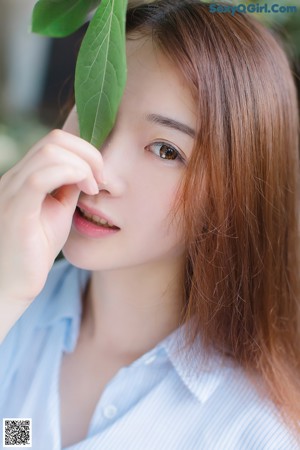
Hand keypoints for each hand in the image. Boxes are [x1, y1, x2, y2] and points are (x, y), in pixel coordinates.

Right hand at [0, 129, 103, 302]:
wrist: (14, 283)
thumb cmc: (36, 249)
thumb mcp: (59, 211)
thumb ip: (69, 187)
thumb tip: (87, 170)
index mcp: (24, 176)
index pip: (55, 141)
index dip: (85, 151)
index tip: (101, 176)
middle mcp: (14, 178)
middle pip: (55, 140)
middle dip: (89, 154)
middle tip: (102, 180)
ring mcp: (12, 191)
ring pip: (50, 152)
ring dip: (84, 165)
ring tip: (96, 188)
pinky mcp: (16, 210)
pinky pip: (39, 177)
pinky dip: (73, 175)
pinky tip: (88, 192)